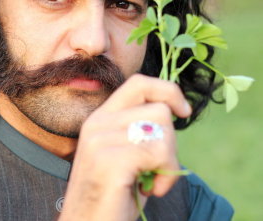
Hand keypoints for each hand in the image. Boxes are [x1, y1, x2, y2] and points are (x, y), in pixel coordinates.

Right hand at [59, 74, 191, 220]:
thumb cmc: (111, 196)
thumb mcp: (124, 154)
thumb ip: (139, 129)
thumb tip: (173, 109)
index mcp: (99, 119)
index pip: (138, 83)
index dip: (168, 91)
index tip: (183, 112)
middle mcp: (97, 124)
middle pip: (159, 109)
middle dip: (171, 141)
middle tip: (158, 167)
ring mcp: (100, 141)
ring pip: (163, 131)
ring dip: (169, 162)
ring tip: (153, 181)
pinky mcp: (109, 161)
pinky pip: (158, 154)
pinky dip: (165, 176)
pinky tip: (150, 191)